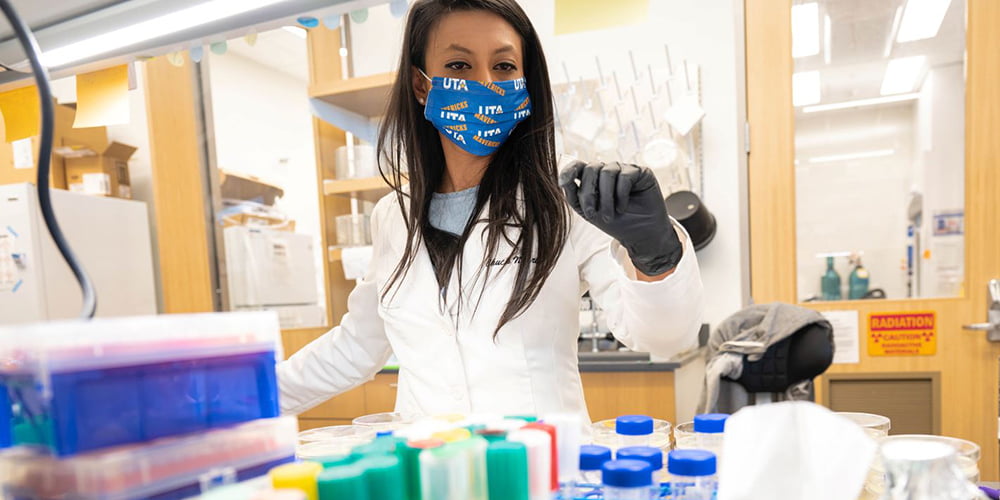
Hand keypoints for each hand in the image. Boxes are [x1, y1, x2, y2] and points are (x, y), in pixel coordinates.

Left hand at [559, 160, 682, 275]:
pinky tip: (623, 207)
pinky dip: (621, 194)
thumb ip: (575, 195)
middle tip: (593, 214)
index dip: (569, 170)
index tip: (563, 182)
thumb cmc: (615, 223)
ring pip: (607, 172)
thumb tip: (562, 180)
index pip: (578, 166)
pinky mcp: (640, 172)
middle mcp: (607, 171)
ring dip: (606, 198)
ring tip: (611, 216)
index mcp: (592, 179)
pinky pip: (625, 176)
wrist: (640, 234)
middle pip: (591, 168)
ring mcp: (624, 169)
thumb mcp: (589, 212)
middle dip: (589, 193)